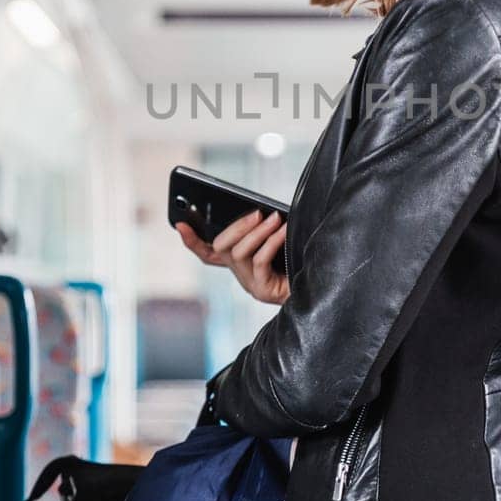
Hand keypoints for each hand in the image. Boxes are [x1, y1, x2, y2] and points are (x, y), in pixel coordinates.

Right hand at [173, 209, 290, 304]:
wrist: (321, 287)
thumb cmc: (299, 260)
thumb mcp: (277, 241)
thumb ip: (263, 229)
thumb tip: (259, 210)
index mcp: (240, 263)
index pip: (207, 253)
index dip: (192, 240)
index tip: (180, 223)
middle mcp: (240, 274)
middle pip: (221, 248)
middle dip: (236, 227)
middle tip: (256, 213)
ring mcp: (249, 284)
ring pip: (239, 253)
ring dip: (257, 232)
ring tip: (275, 218)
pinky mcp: (262, 290)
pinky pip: (259, 261)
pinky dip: (271, 242)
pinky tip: (283, 230)